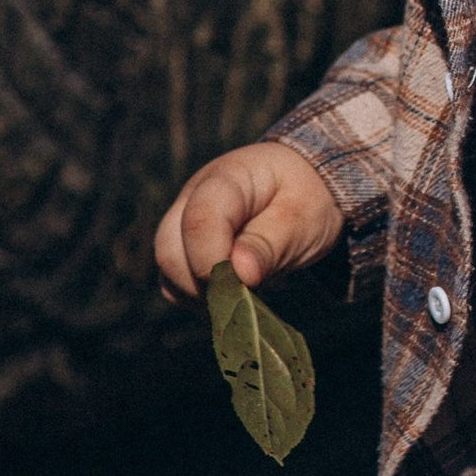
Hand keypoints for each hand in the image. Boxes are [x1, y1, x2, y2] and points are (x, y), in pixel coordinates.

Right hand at [154, 141, 344, 301]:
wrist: (306, 186)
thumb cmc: (305, 198)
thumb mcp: (301, 219)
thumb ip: (268, 244)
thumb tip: (240, 273)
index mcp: (225, 179)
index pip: (199, 221)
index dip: (214, 261)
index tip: (246, 283)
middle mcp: (192, 197)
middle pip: (170, 250)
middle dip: (205, 284)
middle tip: (249, 293)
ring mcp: (183, 221)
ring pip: (169, 270)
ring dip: (202, 294)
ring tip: (247, 291)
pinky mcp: (184, 245)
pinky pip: (175, 281)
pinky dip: (200, 297)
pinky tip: (234, 293)